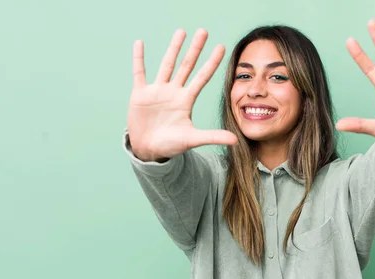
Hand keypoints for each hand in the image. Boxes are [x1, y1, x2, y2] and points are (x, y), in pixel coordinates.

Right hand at [127, 29, 237, 161]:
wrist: (148, 151)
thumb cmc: (171, 145)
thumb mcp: (193, 139)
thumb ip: (213, 137)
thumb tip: (235, 141)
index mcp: (186, 100)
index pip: (202, 77)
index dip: (212, 63)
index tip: (221, 47)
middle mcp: (174, 92)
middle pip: (187, 65)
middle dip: (195, 49)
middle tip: (204, 31)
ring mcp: (157, 91)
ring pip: (167, 65)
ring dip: (174, 48)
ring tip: (181, 32)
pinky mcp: (140, 94)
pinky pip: (139, 72)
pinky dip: (138, 58)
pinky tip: (140, 43)